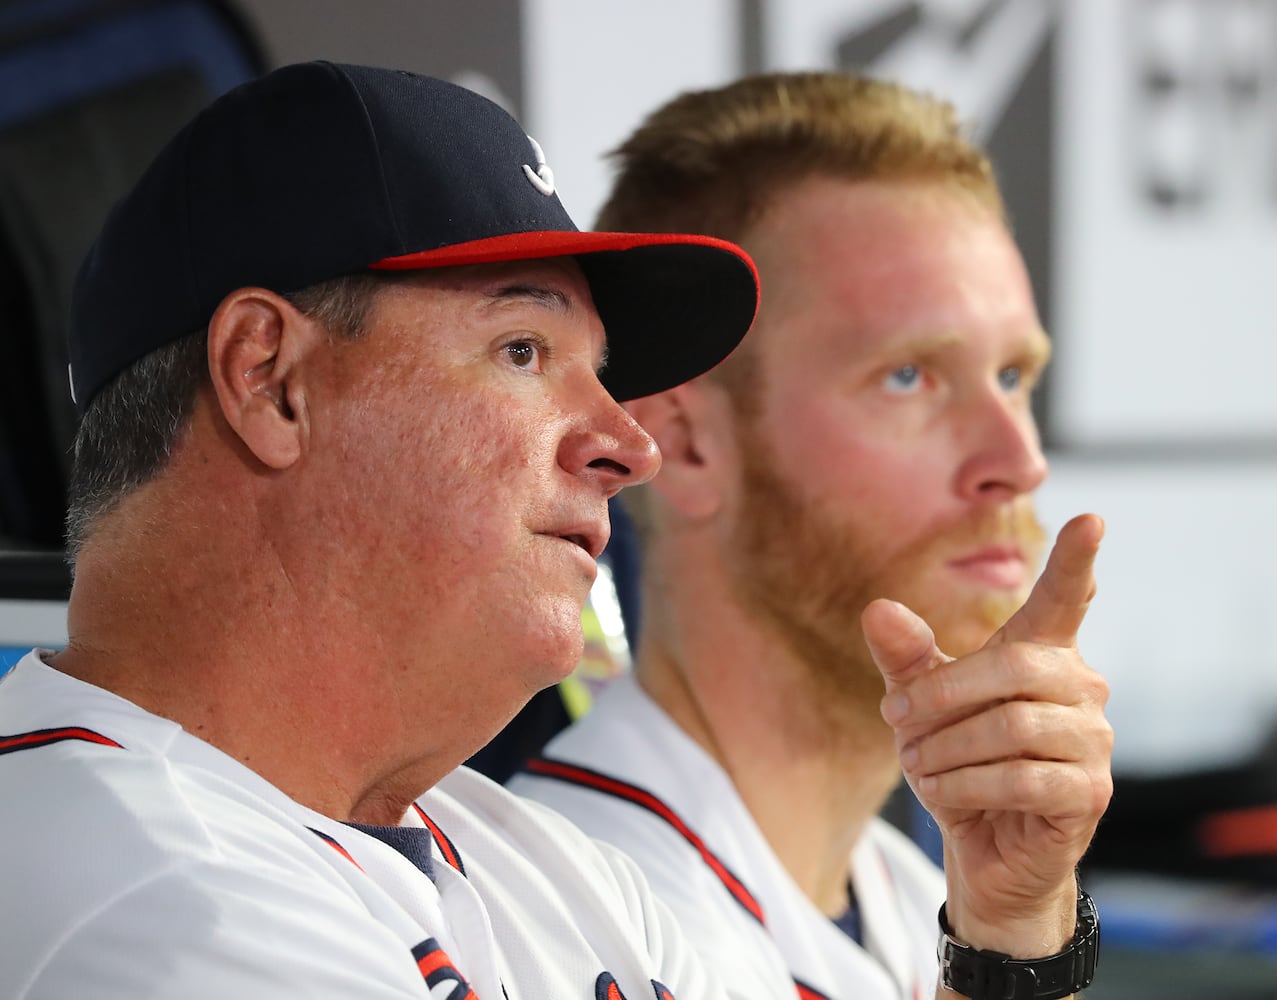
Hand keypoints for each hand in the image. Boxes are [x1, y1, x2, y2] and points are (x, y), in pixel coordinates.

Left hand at [862, 513, 1112, 955]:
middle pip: (1014, 667)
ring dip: (947, 747)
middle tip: (895, 715)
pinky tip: (941, 791)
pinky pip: (1019, 779)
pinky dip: (964, 785)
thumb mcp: (921, 705)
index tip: (1090, 519)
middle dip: (943, 693)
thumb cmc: (959, 761)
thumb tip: (877, 608)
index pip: (1066, 600)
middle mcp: (1080, 688)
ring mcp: (1093, 742)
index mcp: (1042, 655)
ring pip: (1012, 727)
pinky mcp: (1088, 794)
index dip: (1076, 562)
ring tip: (916, 763)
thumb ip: (905, 657)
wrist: (983, 847)